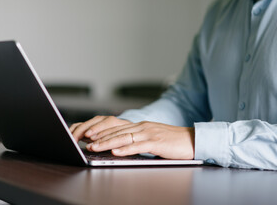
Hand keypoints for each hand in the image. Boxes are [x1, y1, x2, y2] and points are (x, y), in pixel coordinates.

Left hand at [73, 119, 194, 159]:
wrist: (193, 140)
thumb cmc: (172, 141)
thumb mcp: (151, 138)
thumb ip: (137, 140)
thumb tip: (121, 147)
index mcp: (140, 126)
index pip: (116, 128)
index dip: (101, 131)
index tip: (88, 135)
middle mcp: (142, 127)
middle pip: (116, 132)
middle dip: (99, 137)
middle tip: (85, 141)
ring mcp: (149, 134)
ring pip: (123, 138)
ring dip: (107, 143)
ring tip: (94, 147)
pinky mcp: (157, 142)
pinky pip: (138, 146)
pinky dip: (125, 149)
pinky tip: (116, 152)